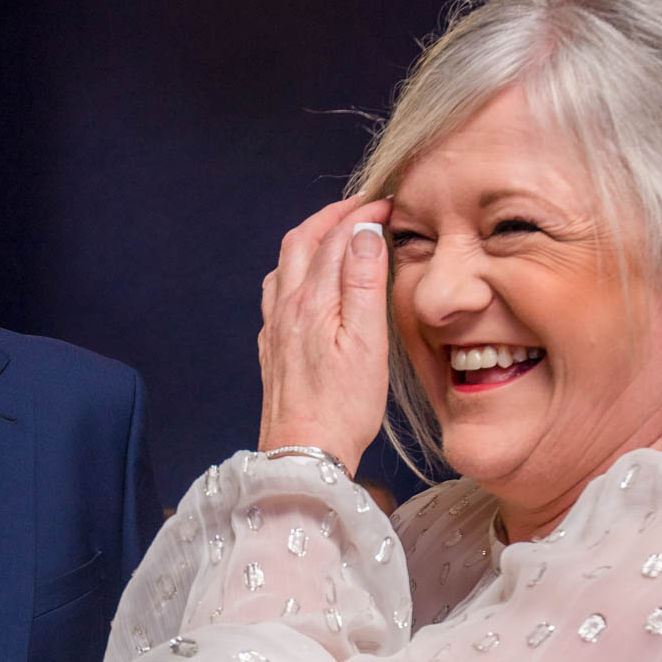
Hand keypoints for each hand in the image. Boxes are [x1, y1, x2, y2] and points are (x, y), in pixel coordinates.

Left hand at [258, 196, 391, 475]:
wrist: (303, 456)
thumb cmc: (343, 407)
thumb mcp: (367, 343)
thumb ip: (364, 283)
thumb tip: (363, 232)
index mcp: (311, 302)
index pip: (335, 238)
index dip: (362, 214)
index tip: (390, 204)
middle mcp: (285, 309)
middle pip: (299, 241)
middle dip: (330, 217)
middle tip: (362, 207)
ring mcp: (274, 329)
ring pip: (283, 265)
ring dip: (309, 241)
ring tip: (336, 237)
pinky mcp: (271, 350)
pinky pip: (276, 294)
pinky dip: (296, 272)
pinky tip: (309, 286)